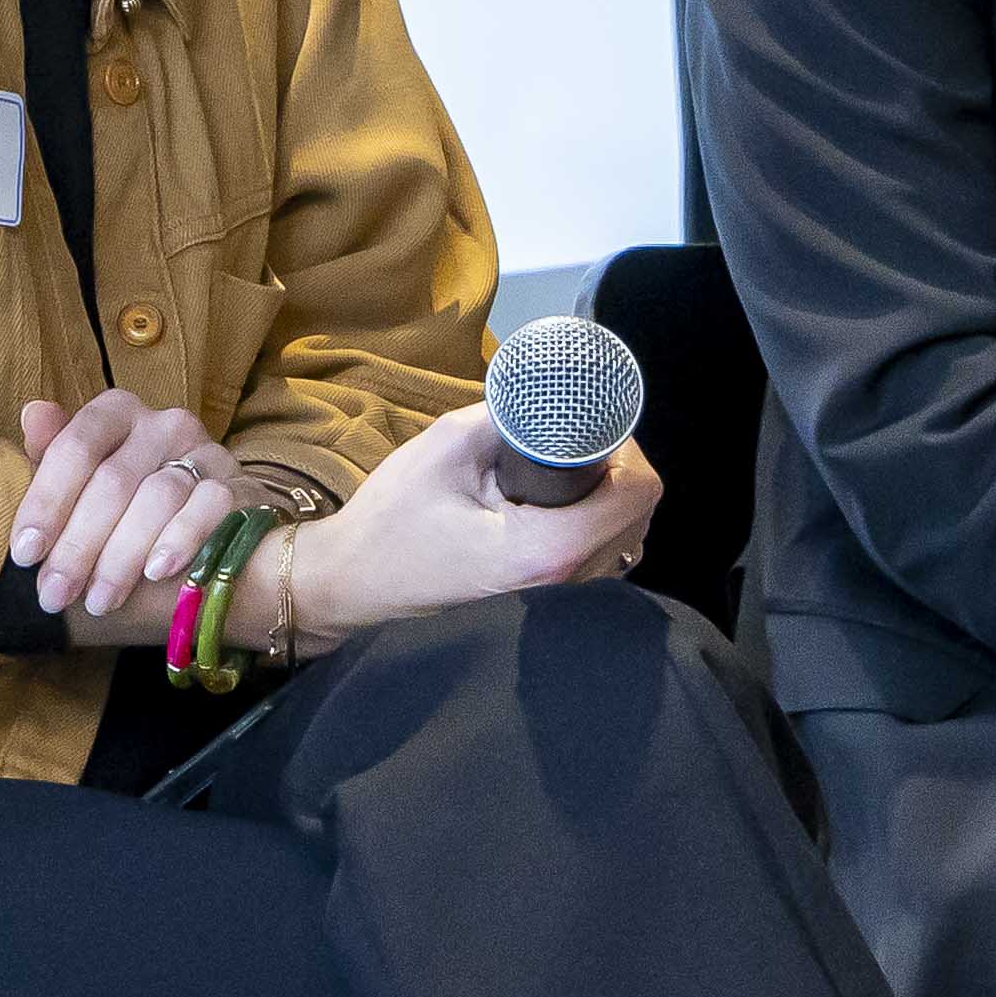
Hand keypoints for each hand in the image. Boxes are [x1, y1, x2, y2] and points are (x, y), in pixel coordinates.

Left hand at [9, 389, 236, 623]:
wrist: (212, 549)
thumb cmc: (130, 519)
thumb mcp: (84, 493)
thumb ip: (55, 458)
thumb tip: (32, 413)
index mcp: (117, 414)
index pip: (76, 447)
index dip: (46, 502)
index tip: (25, 554)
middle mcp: (163, 424)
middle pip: (113, 479)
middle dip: (78, 544)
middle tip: (55, 593)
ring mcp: (208, 451)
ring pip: (158, 496)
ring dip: (121, 555)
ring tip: (98, 601)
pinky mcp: (241, 486)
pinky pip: (210, 507)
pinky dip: (180, 539)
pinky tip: (156, 572)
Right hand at [269, 404, 660, 640]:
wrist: (357, 580)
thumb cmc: (393, 518)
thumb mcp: (446, 446)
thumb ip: (508, 417)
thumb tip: (551, 392)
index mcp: (547, 548)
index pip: (637, 491)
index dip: (624, 445)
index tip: (587, 424)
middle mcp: (569, 582)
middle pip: (638, 514)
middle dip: (615, 468)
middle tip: (570, 441)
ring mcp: (563, 600)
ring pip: (626, 537)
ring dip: (607, 498)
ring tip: (561, 472)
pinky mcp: (552, 603)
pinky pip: (604, 556)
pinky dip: (596, 524)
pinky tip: (554, 507)